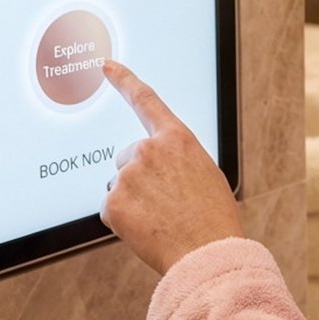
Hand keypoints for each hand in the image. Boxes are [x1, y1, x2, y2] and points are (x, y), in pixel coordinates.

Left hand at [101, 60, 243, 273]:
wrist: (207, 252)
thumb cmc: (213, 217)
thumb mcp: (205, 174)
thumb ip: (177, 160)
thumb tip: (156, 168)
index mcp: (177, 139)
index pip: (146, 101)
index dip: (124, 81)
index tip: (106, 66)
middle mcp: (148, 149)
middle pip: (127, 157)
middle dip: (138, 176)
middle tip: (164, 201)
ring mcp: (128, 175)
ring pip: (120, 185)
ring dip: (133, 200)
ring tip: (160, 218)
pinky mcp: (113, 202)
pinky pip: (111, 210)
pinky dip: (124, 221)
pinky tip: (147, 228)